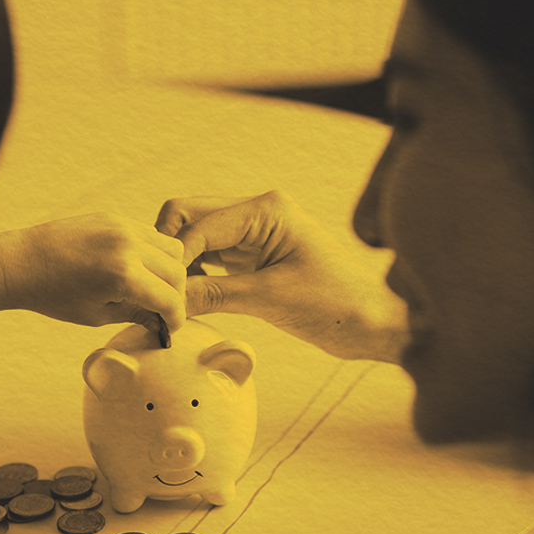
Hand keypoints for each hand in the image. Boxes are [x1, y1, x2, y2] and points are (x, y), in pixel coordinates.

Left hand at [0, 213, 185, 332]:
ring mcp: (122, 226)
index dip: (174, 318)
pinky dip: (150, 252)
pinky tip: (134, 267)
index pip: (170, 299)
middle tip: (160, 309)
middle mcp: (128, 246)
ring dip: (167, 270)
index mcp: (123, 276)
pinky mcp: (113, 217)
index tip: (169, 327)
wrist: (20, 262)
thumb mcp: (97, 315)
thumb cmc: (53, 295)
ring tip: (149, 286)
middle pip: (176, 271)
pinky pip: (148, 234)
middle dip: (174, 294)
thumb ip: (135, 314)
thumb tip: (161, 322)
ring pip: (170, 248)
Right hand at [155, 190, 405, 360]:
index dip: (174, 260)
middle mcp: (258, 213)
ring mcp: (255, 234)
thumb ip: (215, 295)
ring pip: (197, 239)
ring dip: (181, 267)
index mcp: (267, 209)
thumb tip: (167, 303)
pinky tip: (188, 302)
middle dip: (170, 254)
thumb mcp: (270, 300)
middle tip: (159, 293)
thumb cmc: (337, 305)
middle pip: (190, 218)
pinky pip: (211, 259)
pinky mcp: (255, 257)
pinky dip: (195, 278)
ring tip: (169, 303)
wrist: (374, 324)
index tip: (159, 296)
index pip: (198, 224)